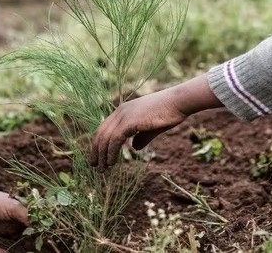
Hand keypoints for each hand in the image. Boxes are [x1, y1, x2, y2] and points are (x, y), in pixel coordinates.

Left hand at [89, 74, 220, 171]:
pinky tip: (111, 162)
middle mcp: (120, 111)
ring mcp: (124, 116)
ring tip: (102, 169)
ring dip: (102, 155)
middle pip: (100, 133)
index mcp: (123, 110)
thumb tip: (134, 148)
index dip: (99, 143)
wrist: (178, 102)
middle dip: (96, 151)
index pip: (104, 128)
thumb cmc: (168, 113)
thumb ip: (141, 137)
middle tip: (94, 166)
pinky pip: (115, 140)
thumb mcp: (151, 127)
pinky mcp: (130, 122)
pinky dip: (111, 152)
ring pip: (105, 138)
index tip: (98, 157)